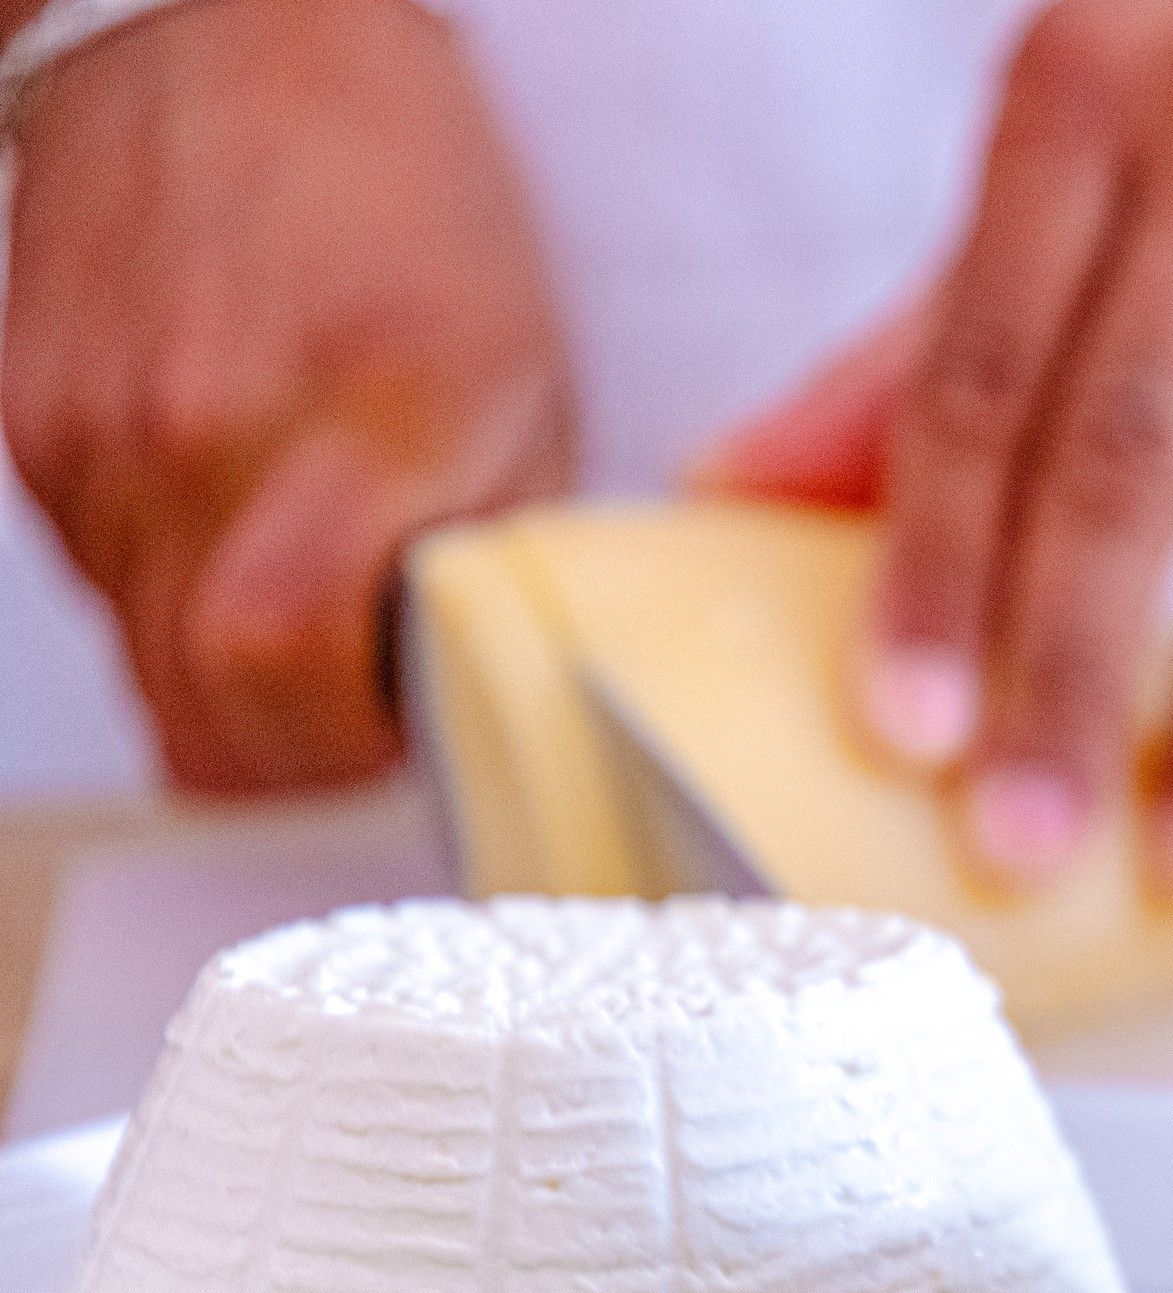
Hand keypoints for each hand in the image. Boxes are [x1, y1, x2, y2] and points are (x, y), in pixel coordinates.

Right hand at [5, 0, 575, 794]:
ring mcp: (89, 420)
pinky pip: (90, 570)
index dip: (332, 742)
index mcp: (350, 419)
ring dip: (219, 666)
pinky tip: (230, 517)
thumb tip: (457, 686)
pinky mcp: (24, 406)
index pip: (276, 662)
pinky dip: (162, 583)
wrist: (260, 36)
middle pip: (194, 697)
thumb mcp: (526, 382)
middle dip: (286, 745)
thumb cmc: (419, 196)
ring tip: (301, 589)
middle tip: (353, 710)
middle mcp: (193, 427)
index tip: (387, 733)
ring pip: (136, 650)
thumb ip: (490, 551)